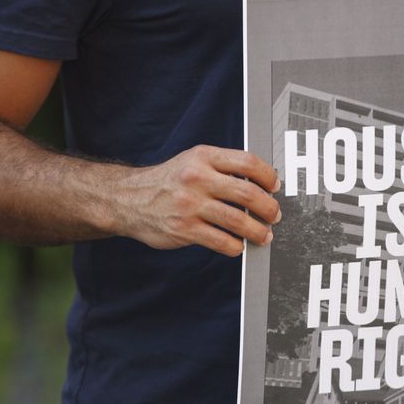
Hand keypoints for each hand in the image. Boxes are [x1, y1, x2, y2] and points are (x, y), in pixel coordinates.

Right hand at [118, 145, 281, 256]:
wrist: (128, 199)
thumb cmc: (169, 181)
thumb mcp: (193, 161)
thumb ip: (223, 168)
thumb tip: (262, 184)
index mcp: (203, 157)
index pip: (247, 162)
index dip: (268, 176)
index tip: (275, 187)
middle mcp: (197, 178)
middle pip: (248, 193)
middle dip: (269, 208)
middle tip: (274, 215)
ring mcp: (190, 205)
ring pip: (238, 221)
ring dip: (258, 231)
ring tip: (264, 235)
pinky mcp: (184, 229)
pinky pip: (222, 241)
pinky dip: (236, 246)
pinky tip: (238, 245)